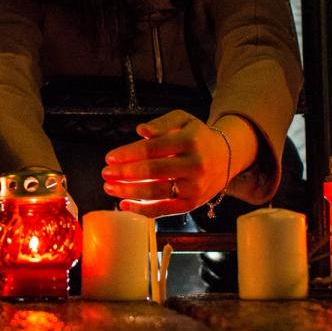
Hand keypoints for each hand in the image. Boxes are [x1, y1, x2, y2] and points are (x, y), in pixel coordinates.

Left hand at [101, 111, 254, 217]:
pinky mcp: (191, 204)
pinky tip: (125, 205)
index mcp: (190, 141)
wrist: (225, 158)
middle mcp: (194, 165)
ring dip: (129, 192)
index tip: (110, 157)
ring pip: (156, 193)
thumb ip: (161, 123)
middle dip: (124, 174)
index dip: (128, 154)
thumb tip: (140, 130)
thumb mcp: (183, 120)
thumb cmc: (197, 137)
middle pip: (152, 172)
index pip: (152, 149)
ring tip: (110, 188)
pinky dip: (142, 210)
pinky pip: (163, 210)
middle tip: (106, 173)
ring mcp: (194, 187)